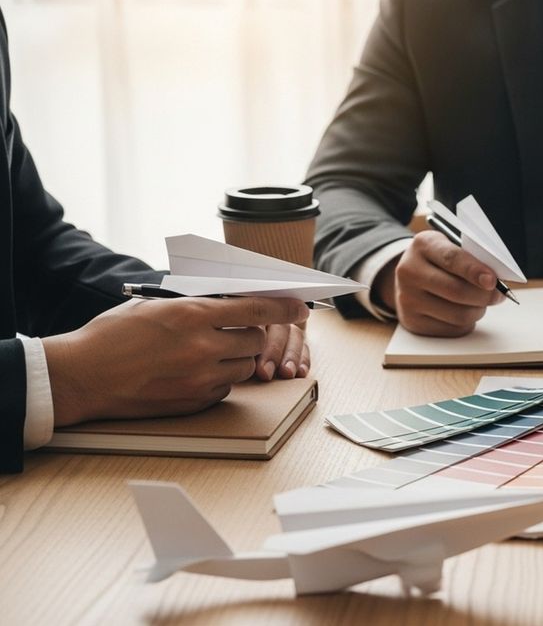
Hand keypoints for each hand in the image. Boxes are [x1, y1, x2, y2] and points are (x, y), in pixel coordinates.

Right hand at [42, 297, 309, 426]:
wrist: (80, 377)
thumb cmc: (110, 336)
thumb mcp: (152, 306)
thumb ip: (193, 305)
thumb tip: (228, 302)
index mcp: (192, 315)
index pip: (255, 310)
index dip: (283, 308)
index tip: (300, 306)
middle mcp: (202, 347)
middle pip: (255, 340)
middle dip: (252, 334)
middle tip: (238, 330)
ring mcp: (199, 379)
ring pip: (244, 367)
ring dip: (237, 358)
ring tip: (212, 351)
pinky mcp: (194, 402)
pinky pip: (225, 390)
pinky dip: (220, 381)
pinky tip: (196, 373)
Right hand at [391, 231, 503, 336]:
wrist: (409, 276)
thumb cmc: (438, 260)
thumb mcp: (450, 245)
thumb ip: (471, 258)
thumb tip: (496, 279)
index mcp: (422, 245)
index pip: (452, 259)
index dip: (475, 271)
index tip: (493, 281)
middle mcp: (409, 271)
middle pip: (457, 291)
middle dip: (485, 295)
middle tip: (498, 294)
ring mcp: (408, 299)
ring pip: (459, 315)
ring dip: (478, 310)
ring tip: (479, 301)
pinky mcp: (413, 322)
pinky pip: (454, 329)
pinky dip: (467, 322)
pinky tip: (462, 310)